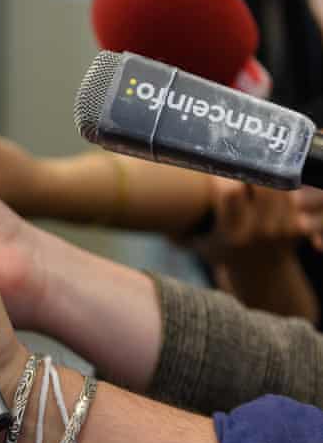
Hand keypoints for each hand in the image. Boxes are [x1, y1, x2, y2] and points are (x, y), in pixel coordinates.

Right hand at [188, 177, 322, 261]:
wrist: (259, 273)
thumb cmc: (220, 250)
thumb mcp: (196, 241)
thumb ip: (175, 225)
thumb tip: (144, 202)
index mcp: (231, 236)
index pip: (231, 190)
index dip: (222, 173)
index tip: (214, 168)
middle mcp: (259, 234)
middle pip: (260, 182)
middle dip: (247, 171)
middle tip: (236, 168)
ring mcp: (282, 231)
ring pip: (278, 186)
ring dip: (264, 178)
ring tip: (250, 180)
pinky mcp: (298, 228)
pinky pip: (293, 195)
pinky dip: (280, 189)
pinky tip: (267, 191)